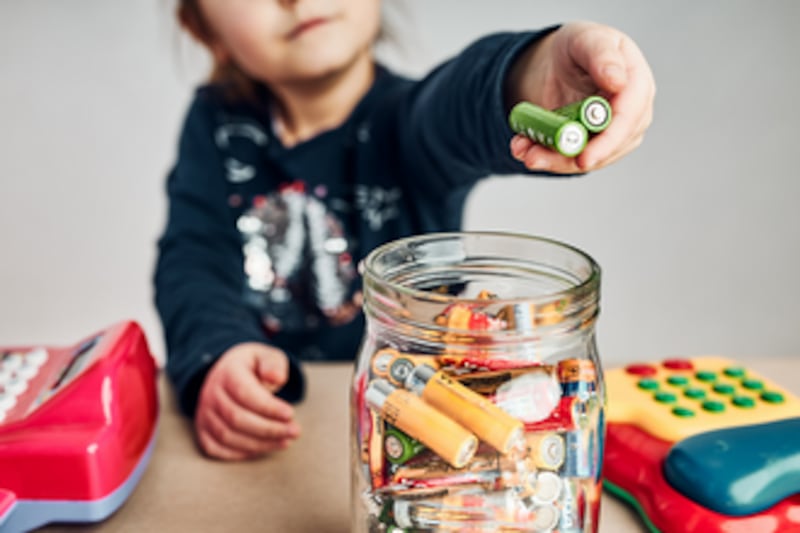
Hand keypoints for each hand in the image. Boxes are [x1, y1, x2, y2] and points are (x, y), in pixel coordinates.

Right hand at [194, 342, 300, 459]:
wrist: (227, 374)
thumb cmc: (253, 367)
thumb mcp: (266, 356)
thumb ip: (273, 363)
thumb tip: (276, 377)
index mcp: (227, 372)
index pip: (245, 393)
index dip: (268, 407)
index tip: (290, 414)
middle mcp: (211, 394)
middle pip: (237, 418)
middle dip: (269, 429)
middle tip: (295, 431)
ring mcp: (204, 414)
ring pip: (228, 436)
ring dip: (260, 443)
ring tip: (286, 441)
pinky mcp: (203, 431)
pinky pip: (216, 449)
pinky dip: (240, 453)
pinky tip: (263, 448)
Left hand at [508, 22, 654, 171]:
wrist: (560, 63)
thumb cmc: (578, 47)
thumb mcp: (586, 39)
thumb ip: (602, 56)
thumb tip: (618, 82)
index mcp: (637, 84)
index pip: (628, 119)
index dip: (608, 142)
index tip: (584, 158)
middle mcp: (632, 114)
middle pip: (608, 148)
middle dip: (569, 158)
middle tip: (534, 158)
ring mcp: (614, 135)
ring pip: (586, 160)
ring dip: (550, 159)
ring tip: (523, 150)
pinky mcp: (592, 147)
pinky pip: (569, 160)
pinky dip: (544, 156)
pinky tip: (523, 146)